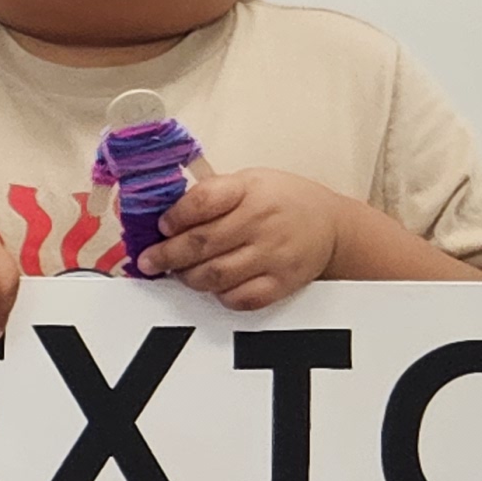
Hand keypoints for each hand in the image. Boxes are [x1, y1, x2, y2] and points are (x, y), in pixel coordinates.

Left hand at [132, 165, 347, 311]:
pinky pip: (239, 298)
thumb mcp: (249, 182)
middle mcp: (262, 221)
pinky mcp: (282, 282)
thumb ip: (210, 195)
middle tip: (149, 261)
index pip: (202, 202)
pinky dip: (218, 296)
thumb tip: (164, 217)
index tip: (161, 226)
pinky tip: (212, 286)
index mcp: (250, 190)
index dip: (174, 217)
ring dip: (188, 277)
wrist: (332, 225)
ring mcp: (273, 254)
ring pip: (215, 275)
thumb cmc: (282, 201)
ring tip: (180, 272)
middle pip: (202, 243)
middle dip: (166, 255)